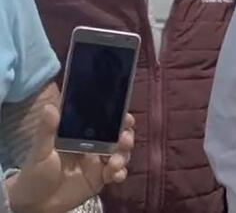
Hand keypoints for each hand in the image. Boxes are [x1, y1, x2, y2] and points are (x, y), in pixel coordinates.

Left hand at [6, 104, 134, 212]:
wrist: (35, 203)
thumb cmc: (35, 174)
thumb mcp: (40, 151)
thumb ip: (46, 131)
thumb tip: (49, 107)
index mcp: (80, 136)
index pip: (102, 122)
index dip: (117, 118)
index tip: (126, 117)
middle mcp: (92, 147)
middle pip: (117, 136)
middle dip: (126, 136)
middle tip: (125, 140)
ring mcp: (98, 163)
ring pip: (120, 153)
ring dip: (124, 155)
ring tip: (115, 163)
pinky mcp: (100, 179)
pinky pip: (116, 173)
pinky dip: (120, 173)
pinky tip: (115, 175)